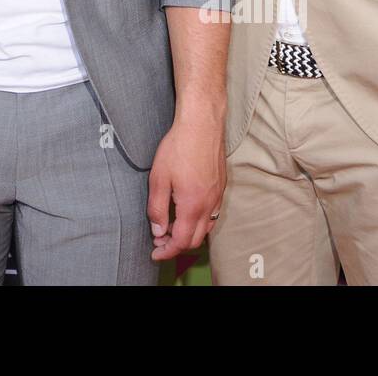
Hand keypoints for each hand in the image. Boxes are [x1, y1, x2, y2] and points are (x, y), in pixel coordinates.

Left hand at [147, 110, 225, 260]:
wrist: (202, 124)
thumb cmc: (179, 147)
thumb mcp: (158, 178)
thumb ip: (157, 208)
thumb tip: (158, 231)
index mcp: (192, 206)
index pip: (181, 242)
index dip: (166, 251)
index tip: (155, 253)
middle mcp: (209, 205)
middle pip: (195, 240)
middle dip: (177, 245)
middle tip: (160, 240)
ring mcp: (218, 197)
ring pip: (206, 228)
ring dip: (189, 233)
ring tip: (171, 227)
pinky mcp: (221, 187)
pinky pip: (213, 214)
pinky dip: (200, 221)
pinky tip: (187, 211)